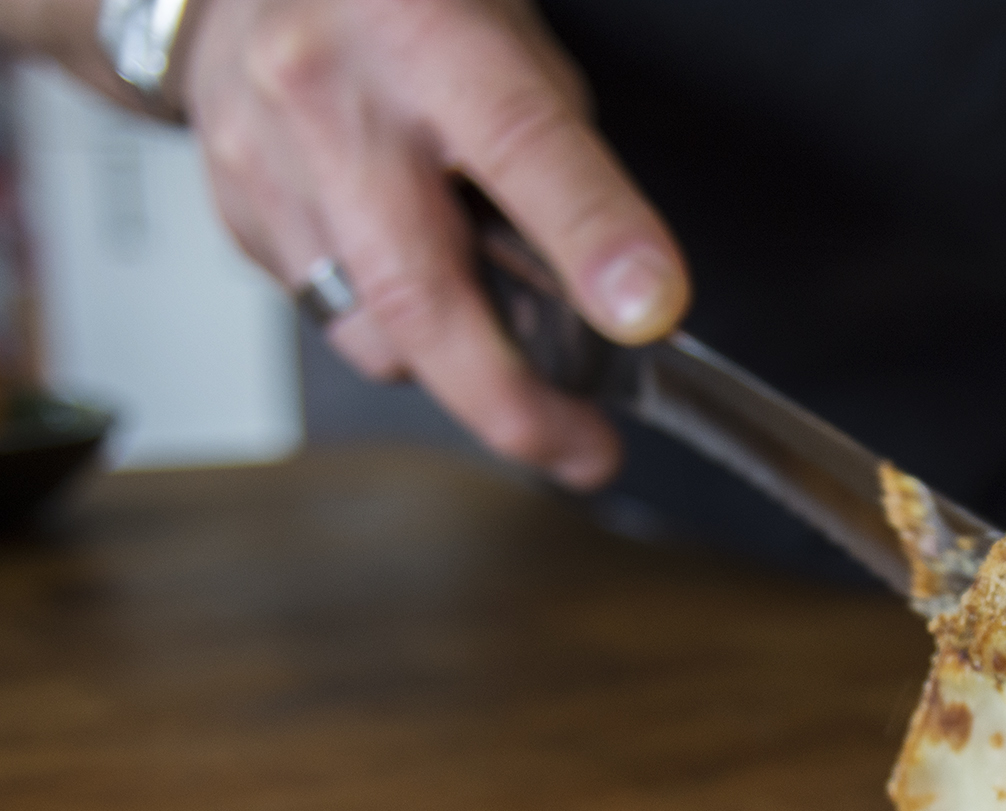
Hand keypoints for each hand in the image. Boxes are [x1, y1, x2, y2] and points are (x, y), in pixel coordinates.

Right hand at [176, 0, 690, 486]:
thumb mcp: (511, 39)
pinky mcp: (237, 218)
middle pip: (420, 294)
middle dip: (510, 400)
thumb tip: (617, 283)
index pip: (524, 148)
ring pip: (372, 332)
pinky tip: (408, 280)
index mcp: (430, 38)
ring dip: (453, 365)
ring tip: (500, 349)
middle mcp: (334, 102)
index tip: (646, 315)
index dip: (591, 240)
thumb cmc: (404, 5)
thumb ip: (559, 157)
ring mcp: (269, 165)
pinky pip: (330, 317)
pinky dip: (390, 329)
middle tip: (582, 450)